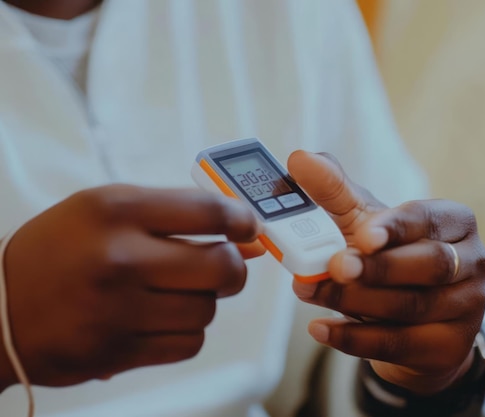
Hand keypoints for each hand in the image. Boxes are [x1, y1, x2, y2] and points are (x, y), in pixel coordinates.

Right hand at [0, 185, 262, 389]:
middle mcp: (120, 257)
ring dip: (202, 301)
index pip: (209, 211)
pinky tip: (159, 318)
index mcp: (116, 209)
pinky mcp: (118, 351)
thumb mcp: (106, 210)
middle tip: (220, 265)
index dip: (242, 220)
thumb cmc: (60, 251)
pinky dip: (185, 331)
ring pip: (208, 309)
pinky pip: (189, 343)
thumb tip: (246, 235)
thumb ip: (176, 215)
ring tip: (171, 292)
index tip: (248, 227)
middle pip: (222, 267)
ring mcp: (119, 309)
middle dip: (232, 267)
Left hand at [288, 151, 484, 395]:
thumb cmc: (389, 256)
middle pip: (430, 265)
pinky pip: (400, 344)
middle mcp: (472, 262)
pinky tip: (320, 328)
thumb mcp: (364, 221)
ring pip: (412, 307)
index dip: (396, 227)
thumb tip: (300, 159)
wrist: (413, 318)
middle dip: (377, 268)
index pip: (429, 219)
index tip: (362, 235)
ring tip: (308, 290)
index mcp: (455, 222)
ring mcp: (467, 308)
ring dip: (354, 301)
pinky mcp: (449, 348)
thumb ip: (334, 191)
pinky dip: (355, 338)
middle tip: (334, 266)